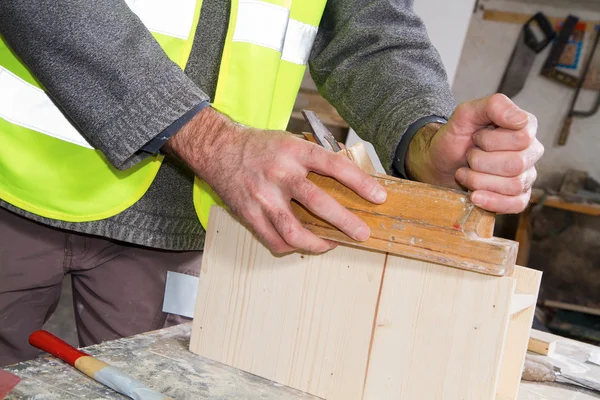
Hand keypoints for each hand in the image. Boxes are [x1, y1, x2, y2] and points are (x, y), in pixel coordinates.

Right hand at [164, 107, 386, 253]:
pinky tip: (304, 243)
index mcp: (294, 151)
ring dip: (319, 243)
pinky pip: (275, 240)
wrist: (217, 149)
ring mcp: (263, 197)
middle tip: (362, 233)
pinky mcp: (249, 214)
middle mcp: (280, 174)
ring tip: (333, 244)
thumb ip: (314, 158)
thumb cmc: (259, 146)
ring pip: (294, 230)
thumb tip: (347, 178)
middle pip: (318, 202)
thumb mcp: (289, 141)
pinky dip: (293, 246)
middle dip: (346, 222)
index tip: (378, 197)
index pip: (334, 166)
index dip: (360, 182)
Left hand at [405, 93, 543, 213]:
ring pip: (513, 185)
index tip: (476, 137)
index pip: (522, 138)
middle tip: (468, 156)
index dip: (491, 141)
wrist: (439, 163)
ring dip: (479, 180)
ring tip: (464, 173)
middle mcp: (531, 151)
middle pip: (516, 164)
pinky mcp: (518, 197)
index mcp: (525, 127)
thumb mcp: (466, 114)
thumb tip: (520, 119)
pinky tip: (474, 196)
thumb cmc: (455, 137)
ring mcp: (526, 176)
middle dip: (481, 161)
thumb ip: (494, 106)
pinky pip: (516, 205)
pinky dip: (492, 202)